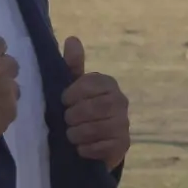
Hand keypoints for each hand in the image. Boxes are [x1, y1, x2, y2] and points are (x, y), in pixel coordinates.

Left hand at [62, 37, 129, 169]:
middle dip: (74, 116)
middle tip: (66, 120)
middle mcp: (121, 101)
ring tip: (71, 135)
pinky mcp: (123, 145)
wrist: (96, 142)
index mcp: (108, 83)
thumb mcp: (75, 87)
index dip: (74, 93)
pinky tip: (80, 148)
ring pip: (97, 128)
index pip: (91, 83)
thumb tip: (72, 39)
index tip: (64, 101)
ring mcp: (124, 124)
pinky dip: (86, 149)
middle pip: (95, 107)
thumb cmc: (82, 108)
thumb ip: (73, 65)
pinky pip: (102, 147)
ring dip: (77, 133)